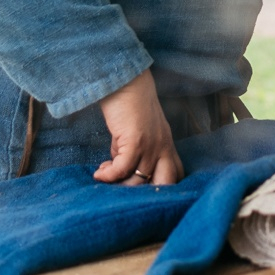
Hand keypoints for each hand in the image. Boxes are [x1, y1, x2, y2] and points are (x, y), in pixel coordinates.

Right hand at [93, 70, 182, 185]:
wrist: (124, 81)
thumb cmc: (127, 104)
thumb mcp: (135, 132)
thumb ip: (133, 152)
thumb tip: (119, 171)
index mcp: (167, 144)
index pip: (175, 175)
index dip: (159, 187)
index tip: (138, 190)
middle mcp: (164, 146)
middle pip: (166, 183)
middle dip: (145, 193)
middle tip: (123, 188)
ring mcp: (152, 145)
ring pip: (139, 180)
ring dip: (118, 183)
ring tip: (104, 174)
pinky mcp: (136, 141)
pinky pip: (123, 169)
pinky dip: (109, 175)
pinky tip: (99, 173)